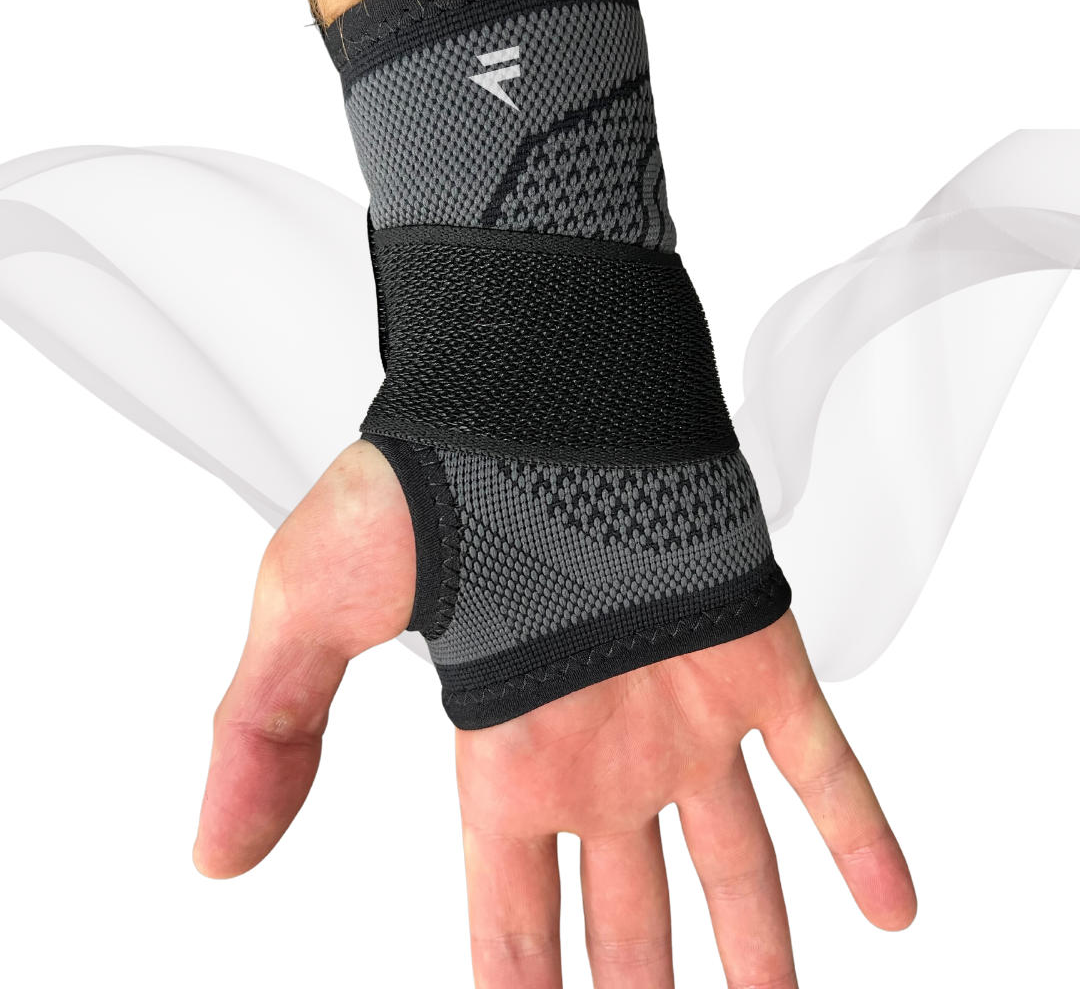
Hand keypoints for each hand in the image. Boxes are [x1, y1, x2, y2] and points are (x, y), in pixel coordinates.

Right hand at [193, 440, 915, 987]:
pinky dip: (860, 835)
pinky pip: (822, 761)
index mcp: (502, 750)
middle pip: (631, 909)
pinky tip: (893, 907)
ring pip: (735, 858)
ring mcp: (679, 704)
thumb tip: (214, 849)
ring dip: (761, 949)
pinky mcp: (749, 651)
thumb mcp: (309, 607)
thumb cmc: (420, 480)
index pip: (514, 912)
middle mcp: (597, 745)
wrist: (527, 380)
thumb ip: (266, 724)